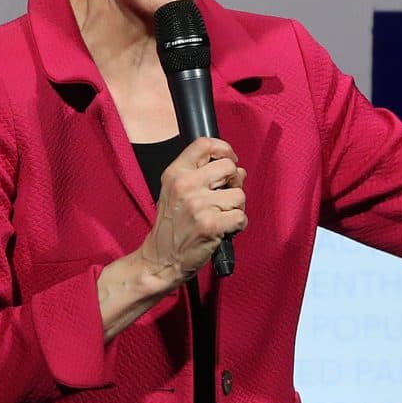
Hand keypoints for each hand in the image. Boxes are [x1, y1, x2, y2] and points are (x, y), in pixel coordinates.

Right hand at [138, 137, 246, 285]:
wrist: (161, 258)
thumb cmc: (171, 225)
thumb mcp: (174, 191)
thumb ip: (201, 175)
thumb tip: (239, 170)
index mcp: (175, 173)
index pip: (204, 144)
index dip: (224, 149)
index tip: (230, 160)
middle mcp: (185, 185)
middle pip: (228, 167)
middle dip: (234, 181)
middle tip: (226, 195)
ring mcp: (198, 205)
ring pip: (239, 194)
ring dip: (236, 207)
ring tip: (222, 216)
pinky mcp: (211, 225)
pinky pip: (241, 216)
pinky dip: (238, 225)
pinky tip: (225, 229)